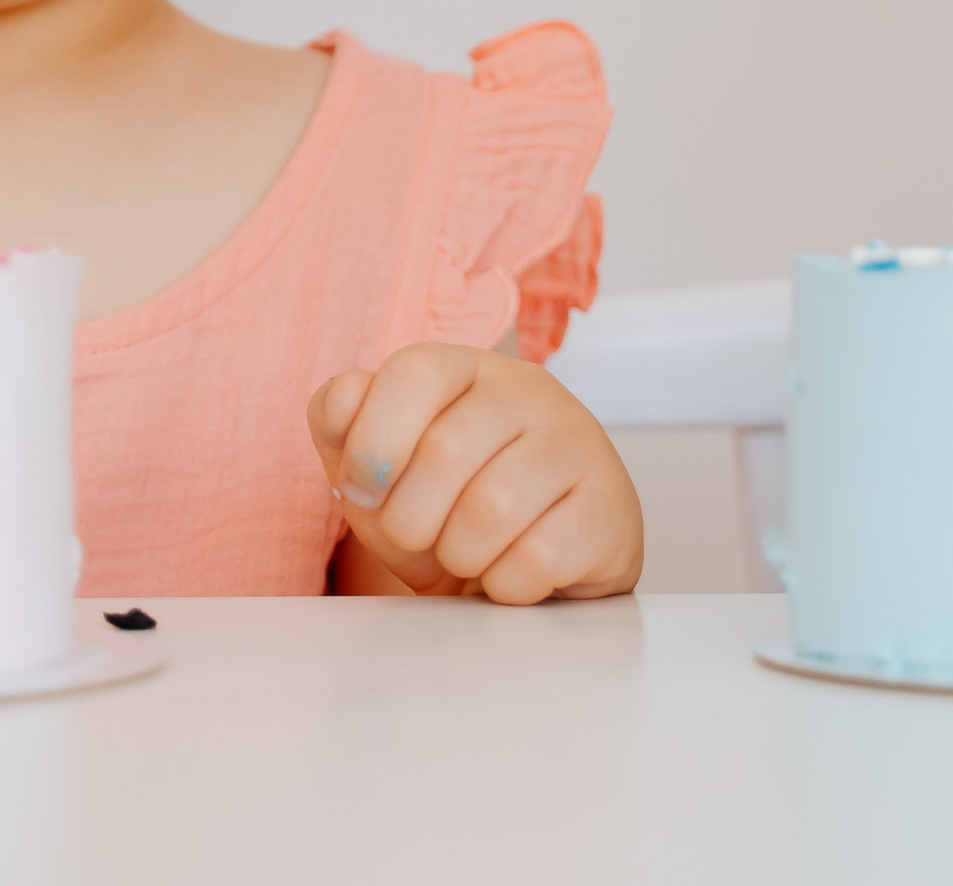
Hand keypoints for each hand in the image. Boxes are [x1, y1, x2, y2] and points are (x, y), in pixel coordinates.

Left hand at [308, 341, 643, 604]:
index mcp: (466, 368)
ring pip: (491, 508)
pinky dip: (506, 584)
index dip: (372, 442)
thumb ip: (342, 422)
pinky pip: (538, 558)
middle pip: (445, 450)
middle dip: (411, 519)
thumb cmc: (444, 510)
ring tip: (470, 553)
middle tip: (423, 535)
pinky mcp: (610, 508)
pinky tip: (513, 572)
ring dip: (460, 555)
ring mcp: (578, 443)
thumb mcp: (380, 465)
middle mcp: (529, 391)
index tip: (364, 488)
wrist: (528, 576)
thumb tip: (343, 402)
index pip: (413, 371)